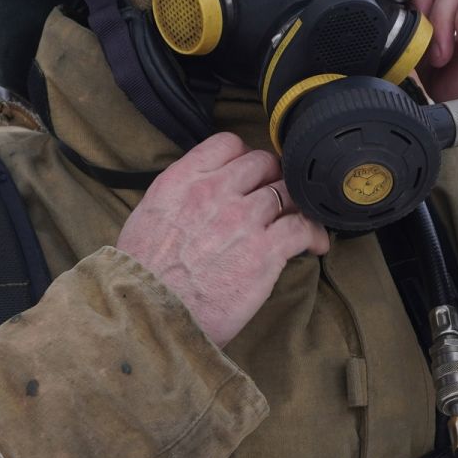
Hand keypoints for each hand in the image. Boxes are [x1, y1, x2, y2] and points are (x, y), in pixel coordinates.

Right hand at [116, 133, 331, 346]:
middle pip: (263, 163)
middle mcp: (214, 192)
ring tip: (298, 221)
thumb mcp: (146, 218)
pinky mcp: (264, 251)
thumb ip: (177, 197)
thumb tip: (198, 195)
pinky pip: (303, 227)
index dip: (245, 156)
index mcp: (181, 180)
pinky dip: (314, 234)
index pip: (227, 143)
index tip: (250, 174)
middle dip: (273, 177)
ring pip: (287, 192)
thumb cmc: (142, 277)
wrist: (149, 314)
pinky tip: (315, 245)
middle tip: (276, 198)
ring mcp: (242, 219)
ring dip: (296, 206)